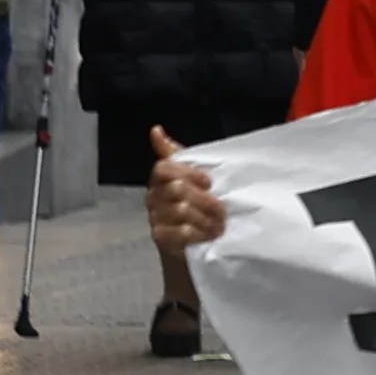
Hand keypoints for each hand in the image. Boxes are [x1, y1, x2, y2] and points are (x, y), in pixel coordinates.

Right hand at [144, 126, 221, 257]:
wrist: (191, 244)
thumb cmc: (196, 206)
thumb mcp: (193, 178)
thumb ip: (177, 155)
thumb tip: (155, 130)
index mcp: (161, 179)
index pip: (164, 168)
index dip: (188, 173)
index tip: (209, 182)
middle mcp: (153, 197)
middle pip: (177, 189)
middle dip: (205, 199)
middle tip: (222, 208)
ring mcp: (155, 218)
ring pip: (181, 210)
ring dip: (207, 217)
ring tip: (220, 223)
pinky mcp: (160, 238)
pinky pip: (180, 232)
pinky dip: (200, 233)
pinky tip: (210, 234)